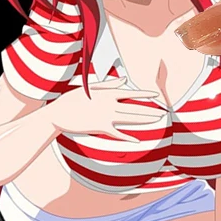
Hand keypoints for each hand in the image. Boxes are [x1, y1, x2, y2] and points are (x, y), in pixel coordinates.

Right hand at [45, 77, 163, 141]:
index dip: (144, 94)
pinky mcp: (100, 127)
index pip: (130, 93)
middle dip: (149, 111)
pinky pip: (117, 133)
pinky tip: (137, 140)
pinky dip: (127, 137)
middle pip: (134, 108)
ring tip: (157, 121)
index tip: (156, 96)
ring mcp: (105, 116)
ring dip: (144, 120)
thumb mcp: (89, 87)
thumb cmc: (72, 100)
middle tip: (163, 113)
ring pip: (129, 119)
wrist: (57, 114)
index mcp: (107, 93)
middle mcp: (109, 104)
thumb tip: (124, 79)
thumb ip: (108, 84)